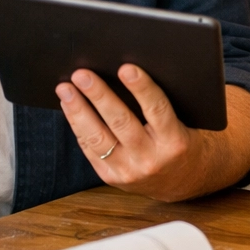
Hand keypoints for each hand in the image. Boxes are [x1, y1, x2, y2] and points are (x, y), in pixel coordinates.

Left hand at [56, 64, 199, 201]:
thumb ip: (160, 104)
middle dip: (98, 95)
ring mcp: (129, 171)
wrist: (183, 181)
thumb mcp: (183, 123)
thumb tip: (127, 71)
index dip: (142, 88)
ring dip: (79, 111)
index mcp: (174, 141)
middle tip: (82, 75)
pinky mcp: (112, 178)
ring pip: (98, 138)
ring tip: (66, 90)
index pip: (157, 109)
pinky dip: (78, 127)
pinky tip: (70, 108)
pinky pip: (90, 150)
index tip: (126, 68)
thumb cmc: (181, 143)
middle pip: (120, 122)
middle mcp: (151, 158)